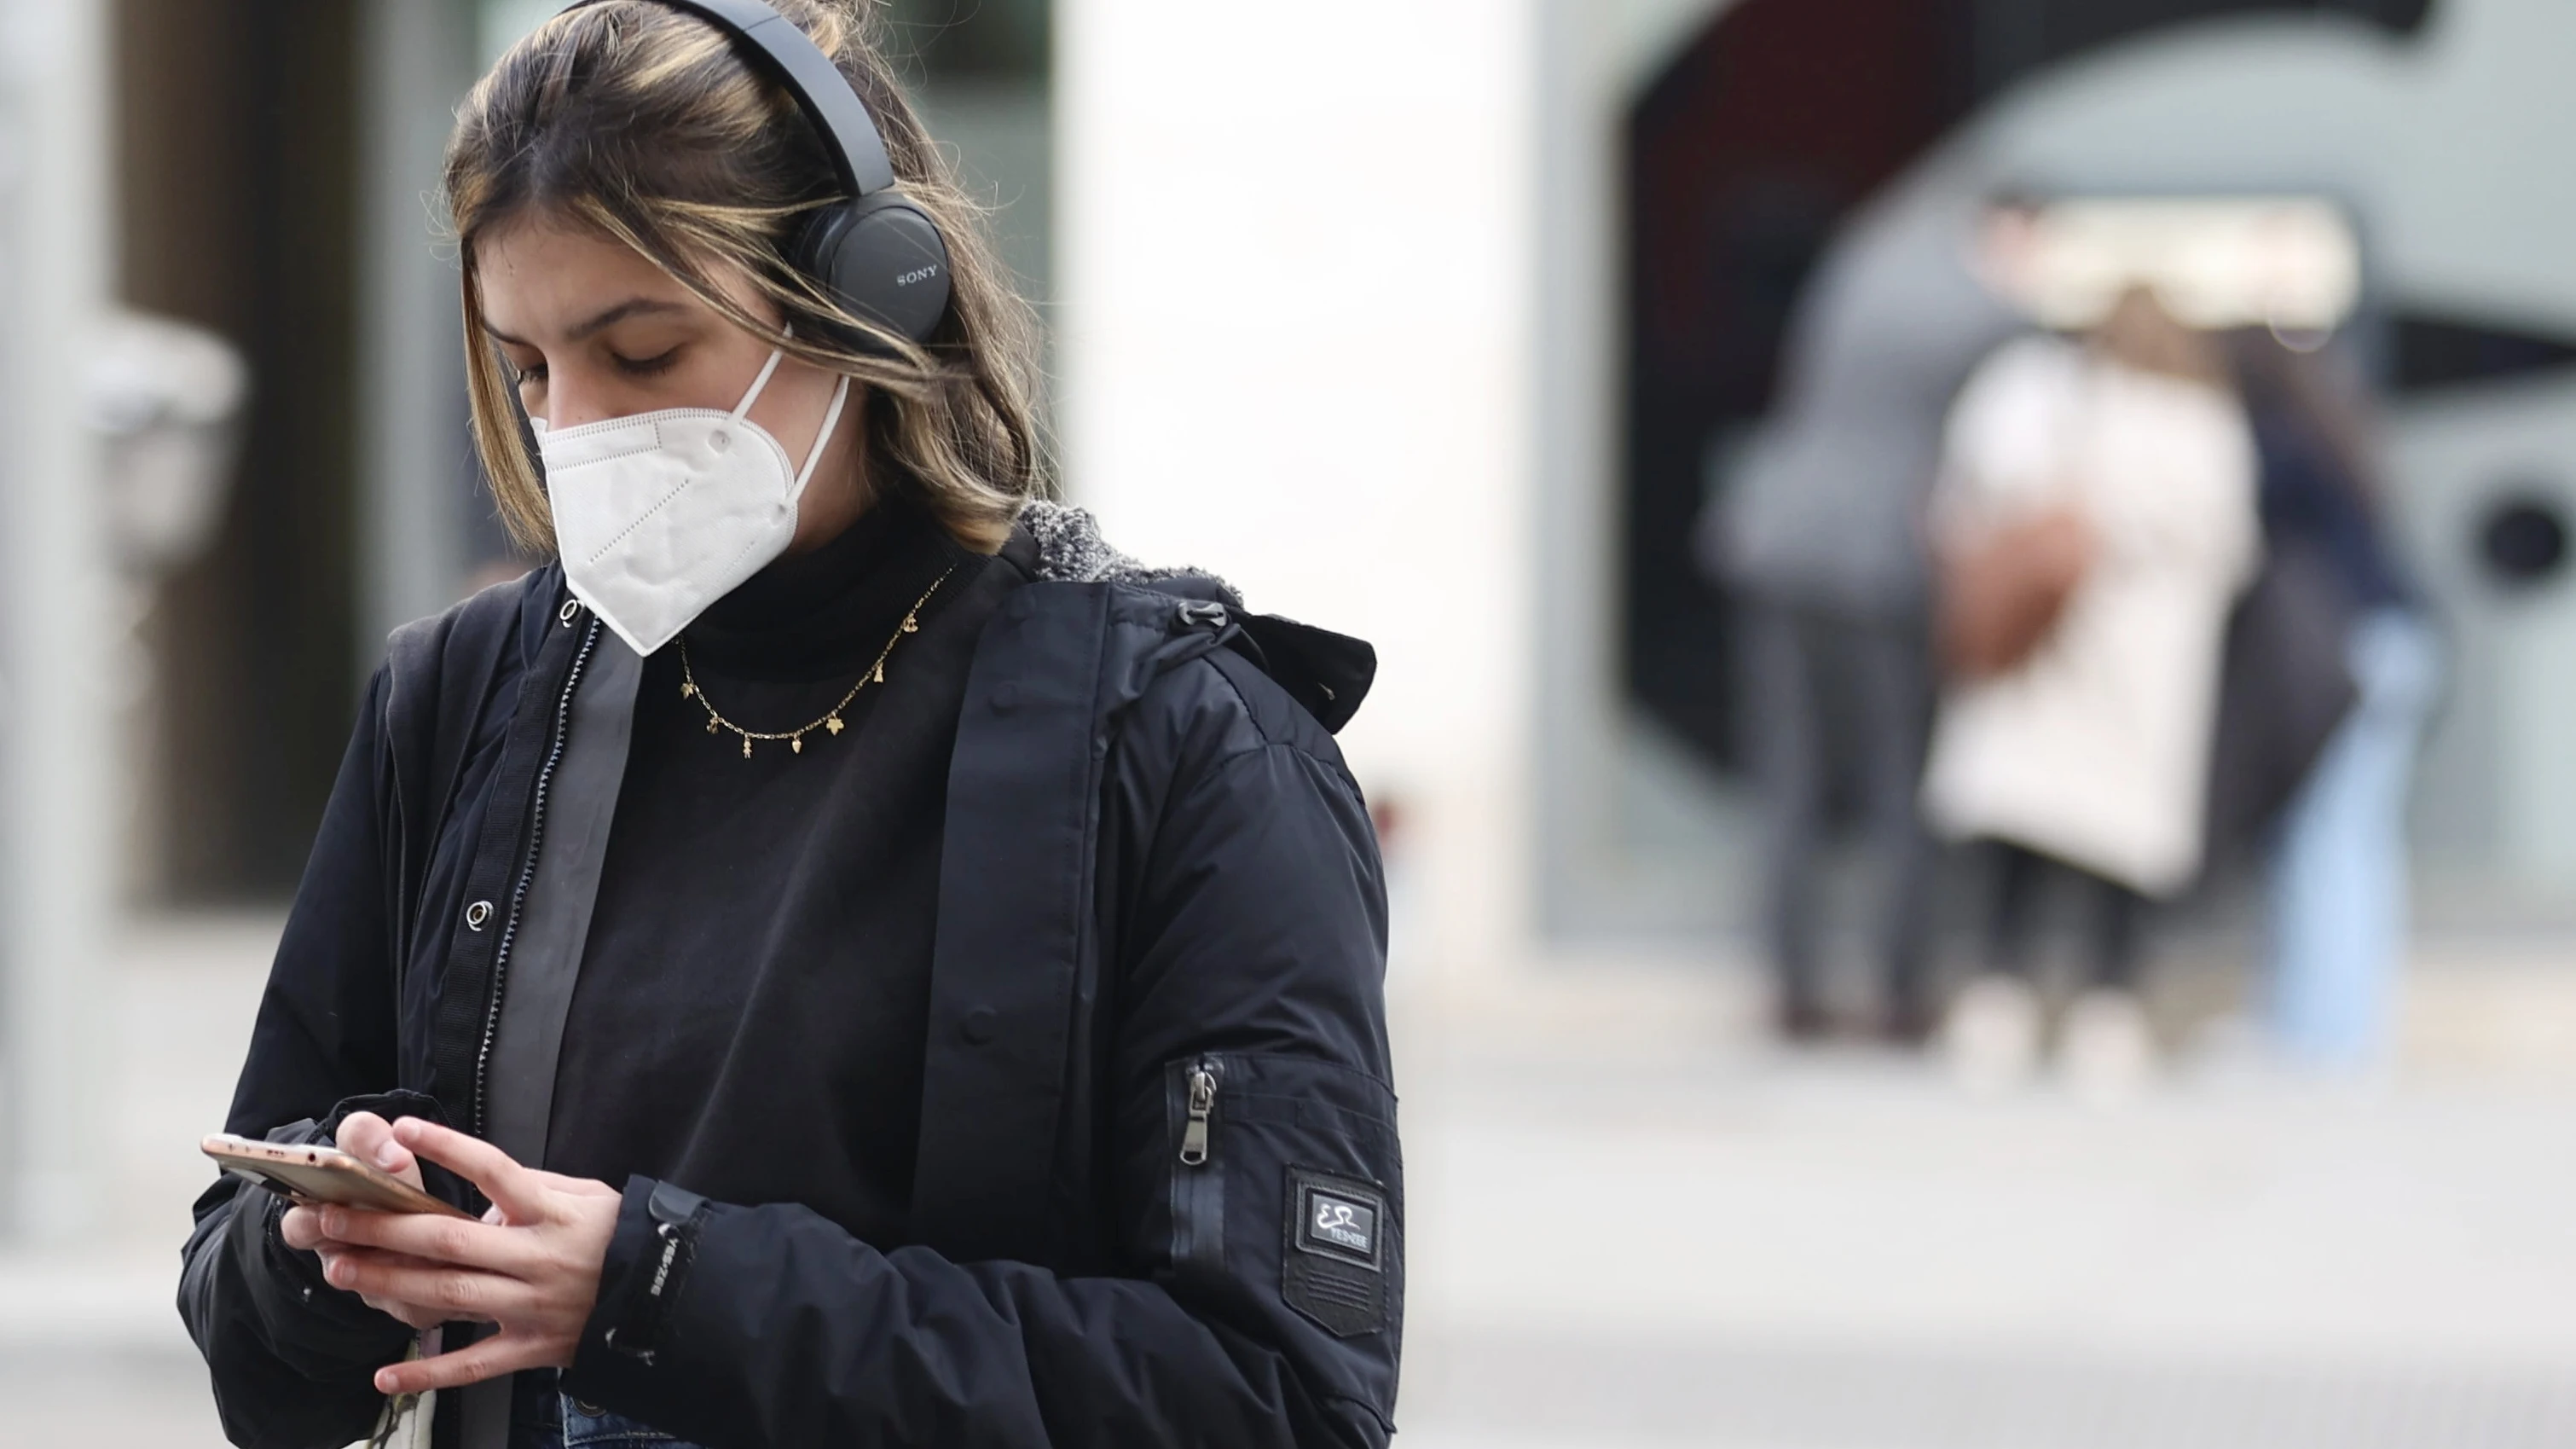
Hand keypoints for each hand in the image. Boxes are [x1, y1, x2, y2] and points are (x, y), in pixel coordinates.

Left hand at [309, 1117, 621, 1393]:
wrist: (666, 1295)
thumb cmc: (619, 1237)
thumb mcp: (587, 1195)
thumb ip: (531, 1188)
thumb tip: (477, 1189)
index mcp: (554, 1213)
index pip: (495, 1171)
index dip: (448, 1149)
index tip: (403, 1130)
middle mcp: (538, 1259)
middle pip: (449, 1239)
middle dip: (384, 1227)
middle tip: (333, 1217)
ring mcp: (532, 1306)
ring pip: (449, 1294)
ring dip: (389, 1281)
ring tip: (341, 1269)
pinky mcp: (531, 1348)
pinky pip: (474, 1365)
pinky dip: (429, 1373)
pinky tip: (385, 1375)